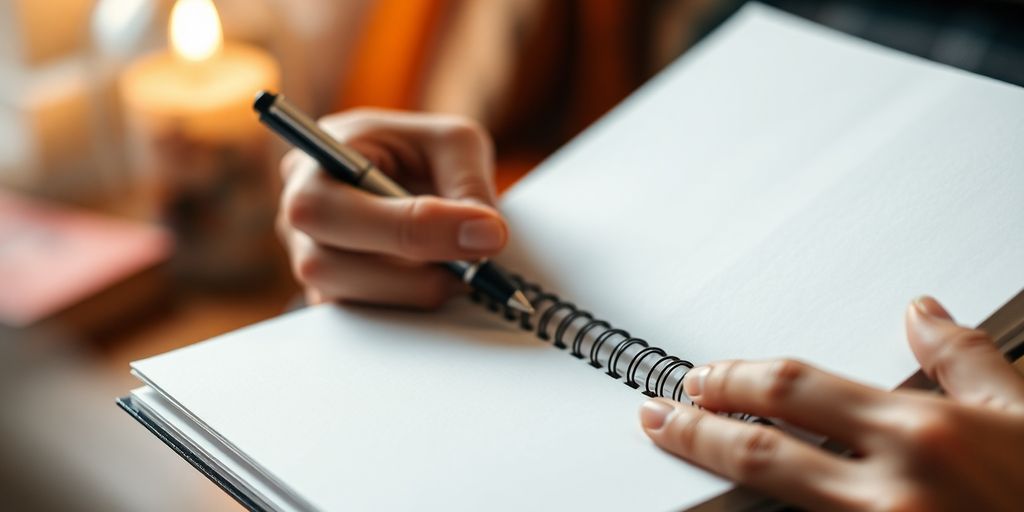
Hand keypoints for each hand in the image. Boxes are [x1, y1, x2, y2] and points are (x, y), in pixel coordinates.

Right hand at [278, 109, 505, 307]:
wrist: (409, 177)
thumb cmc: (420, 152)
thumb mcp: (453, 142)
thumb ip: (469, 182)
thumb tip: (486, 235)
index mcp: (315, 160)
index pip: (333, 206)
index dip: (408, 226)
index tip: (484, 232)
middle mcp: (297, 213)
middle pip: (324, 264)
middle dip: (409, 274)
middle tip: (475, 267)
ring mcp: (308, 259)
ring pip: (345, 300)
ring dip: (414, 293)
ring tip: (464, 272)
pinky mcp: (332, 293)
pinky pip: (362, 319)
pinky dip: (409, 306)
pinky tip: (443, 282)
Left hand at [639, 296, 1023, 510]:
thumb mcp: (1023, 414)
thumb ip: (963, 360)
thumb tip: (921, 311)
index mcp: (925, 434)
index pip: (794, 390)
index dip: (734, 379)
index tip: (701, 378)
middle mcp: (896, 492)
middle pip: (761, 447)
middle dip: (696, 427)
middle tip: (660, 413)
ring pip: (773, 500)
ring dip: (716, 471)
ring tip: (680, 448)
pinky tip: (744, 498)